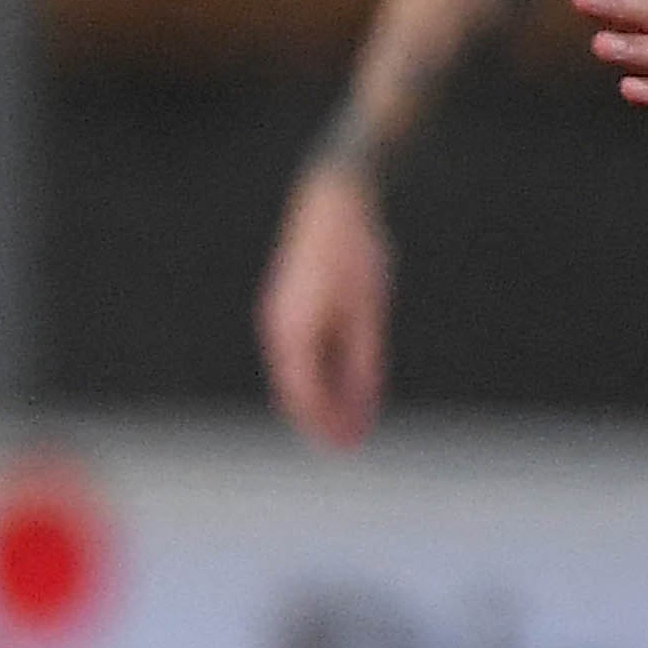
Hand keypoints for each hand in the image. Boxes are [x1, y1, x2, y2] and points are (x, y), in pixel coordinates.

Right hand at [257, 160, 392, 447]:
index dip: (326, 425)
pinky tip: (344, 380)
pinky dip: (318, 373)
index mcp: (294, 332)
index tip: (348, 446)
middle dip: (322, 418)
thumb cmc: (356, 253)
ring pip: (296, 372)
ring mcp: (279, 316)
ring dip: (321, 397)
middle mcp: (278, 328)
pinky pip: (298, 352)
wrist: (334, 200)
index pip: (304, 395)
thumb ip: (364, 360)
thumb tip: (363, 402)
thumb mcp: (369, 311)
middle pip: (296, 389)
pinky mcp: (288, 305)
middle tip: (351, 442)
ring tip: (353, 415)